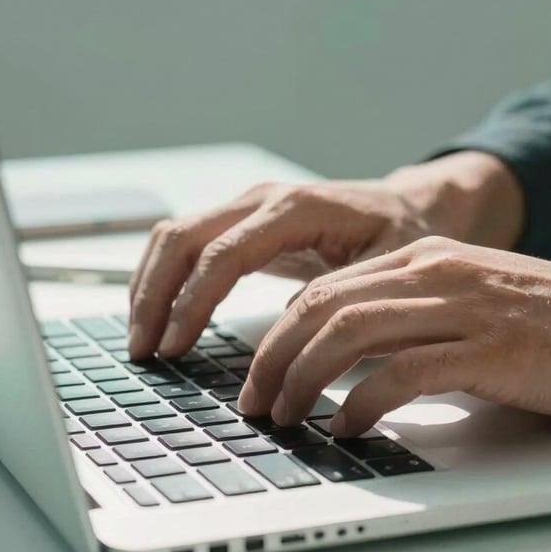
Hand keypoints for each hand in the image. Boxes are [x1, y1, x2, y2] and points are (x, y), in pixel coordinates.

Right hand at [128, 151, 523, 358]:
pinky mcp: (243, 224)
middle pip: (182, 238)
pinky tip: (160, 316)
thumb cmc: (402, 234)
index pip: (223, 253)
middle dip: (154, 295)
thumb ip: (340, 294)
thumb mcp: (387, 267)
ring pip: (175, 237)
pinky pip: (189, 245)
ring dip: (150, 286)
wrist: (407, 206)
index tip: (174, 347)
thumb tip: (290, 330)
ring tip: (142, 341)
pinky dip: (165, 279)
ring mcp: (247, 208)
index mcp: (295, 209)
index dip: (192, 302)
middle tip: (143, 351)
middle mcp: (262, 200)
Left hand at [238, 236, 550, 435]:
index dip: (278, 334)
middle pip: (322, 307)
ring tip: (285, 418)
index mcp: (426, 259)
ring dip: (303, 379)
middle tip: (253, 403)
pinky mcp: (489, 350)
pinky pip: (403, 373)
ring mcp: (461, 308)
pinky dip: (361, 402)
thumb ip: (415, 321)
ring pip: (349, 333)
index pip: (325, 289)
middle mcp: (435, 274)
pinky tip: (346, 427)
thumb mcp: (471, 305)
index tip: (258, 375)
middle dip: (273, 358)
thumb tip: (355, 366)